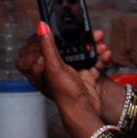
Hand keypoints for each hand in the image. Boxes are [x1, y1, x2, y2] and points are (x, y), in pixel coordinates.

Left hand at [21, 22, 106, 137]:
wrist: (86, 111)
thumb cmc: (65, 95)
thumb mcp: (54, 67)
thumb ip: (48, 45)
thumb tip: (41, 26)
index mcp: (39, 70)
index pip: (32, 51)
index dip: (38, 42)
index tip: (47, 35)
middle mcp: (53, 71)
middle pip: (58, 48)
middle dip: (71, 40)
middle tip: (77, 35)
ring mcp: (70, 72)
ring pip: (78, 52)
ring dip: (90, 45)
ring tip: (97, 40)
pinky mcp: (85, 75)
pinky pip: (92, 61)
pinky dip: (99, 56)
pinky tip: (104, 52)